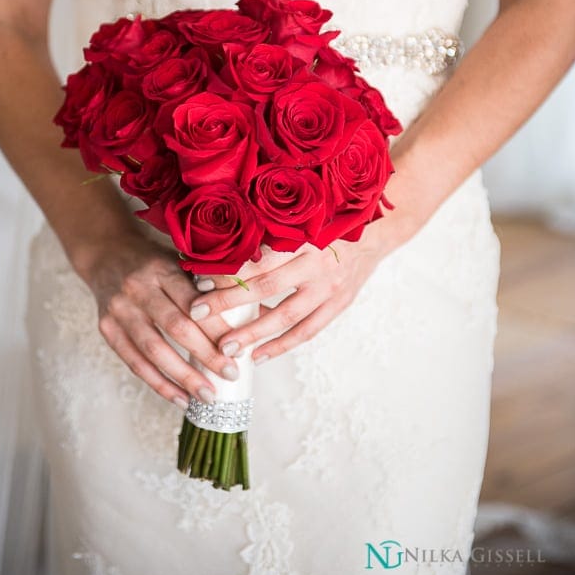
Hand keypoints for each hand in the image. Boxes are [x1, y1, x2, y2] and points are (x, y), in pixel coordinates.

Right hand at [76, 228, 242, 408]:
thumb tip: (263, 312)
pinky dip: (158, 383)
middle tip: (231, 374)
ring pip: (153, 350)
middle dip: (205, 355)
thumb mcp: (182, 262)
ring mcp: (119, 310)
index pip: (193, 301)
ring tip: (208, 396)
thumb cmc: (155, 261)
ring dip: (183, 377)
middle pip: (175, 327)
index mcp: (161, 268)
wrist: (106, 252)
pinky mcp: (106, 329)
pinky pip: (134, 362)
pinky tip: (180, 398)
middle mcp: (138, 288)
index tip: (240, 349)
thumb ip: (216, 286)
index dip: (216, 327)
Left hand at [188, 217, 399, 364]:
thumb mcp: (302, 219)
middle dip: (229, 301)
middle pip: (267, 286)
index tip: (198, 278)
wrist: (376, 233)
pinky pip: (307, 331)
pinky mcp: (338, 305)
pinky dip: (282, 345)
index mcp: (303, 237)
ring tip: (226, 347)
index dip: (228, 269)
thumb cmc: (329, 222)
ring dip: (254, 333)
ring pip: (286, 316)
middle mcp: (316, 263)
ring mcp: (330, 288)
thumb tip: (222, 247)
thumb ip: (270, 231)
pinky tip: (258, 355)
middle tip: (198, 312)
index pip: (259, 256)